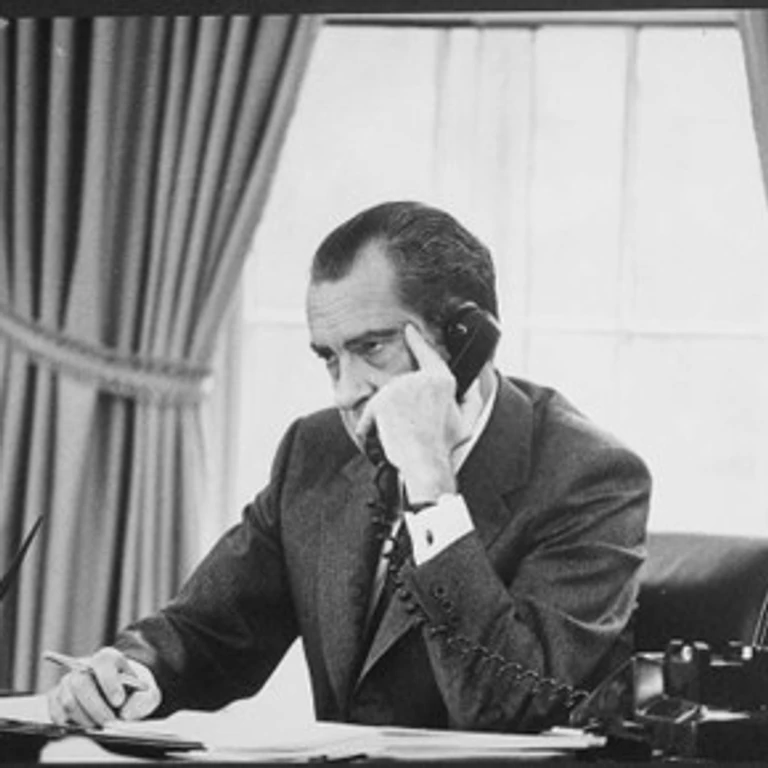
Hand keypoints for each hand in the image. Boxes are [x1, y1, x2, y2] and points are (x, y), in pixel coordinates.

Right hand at [47, 647, 160, 727]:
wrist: (121, 694)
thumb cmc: (133, 691)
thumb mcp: (148, 692)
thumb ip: (144, 699)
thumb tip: (126, 713)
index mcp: (108, 658)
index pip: (103, 664)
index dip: (110, 683)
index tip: (119, 702)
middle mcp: (84, 666)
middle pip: (81, 684)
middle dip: (96, 708)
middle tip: (110, 723)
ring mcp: (68, 681)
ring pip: (68, 700)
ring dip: (84, 718)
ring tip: (99, 726)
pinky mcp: (56, 697)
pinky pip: (55, 711)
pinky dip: (69, 723)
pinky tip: (84, 725)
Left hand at [356, 324, 483, 501]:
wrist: (423, 462)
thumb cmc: (443, 446)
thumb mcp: (466, 423)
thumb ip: (472, 399)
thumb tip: (472, 383)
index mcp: (442, 380)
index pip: (427, 354)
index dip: (417, 340)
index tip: (408, 329)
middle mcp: (419, 379)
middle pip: (402, 387)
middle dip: (402, 408)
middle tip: (413, 429)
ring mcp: (398, 388)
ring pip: (385, 401)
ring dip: (387, 419)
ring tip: (400, 436)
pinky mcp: (381, 401)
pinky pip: (369, 414)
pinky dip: (369, 427)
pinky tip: (378, 437)